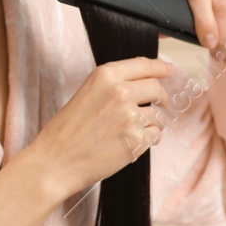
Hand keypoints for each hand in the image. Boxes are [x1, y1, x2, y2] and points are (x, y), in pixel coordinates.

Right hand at [24, 56, 176, 200]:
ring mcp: (130, 115)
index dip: (161, 68)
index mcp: (105, 76)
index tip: (170, 71)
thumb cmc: (66, 131)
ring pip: (159, 115)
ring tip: (130, 132)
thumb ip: (113, 85)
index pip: (144, 65)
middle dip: (161, 97)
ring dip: (152, 123)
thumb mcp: (86, 94)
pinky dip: (147, 140)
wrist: (56, 160)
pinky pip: (155, 135)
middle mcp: (120, 91)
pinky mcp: (137, 139)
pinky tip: (129, 144)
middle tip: (160, 104)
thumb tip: (145, 82)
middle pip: (156, 88)